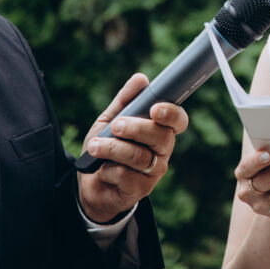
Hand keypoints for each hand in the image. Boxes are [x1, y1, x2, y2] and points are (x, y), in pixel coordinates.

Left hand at [78, 73, 188, 222]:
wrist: (91, 184)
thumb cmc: (105, 148)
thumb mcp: (110, 121)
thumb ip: (125, 101)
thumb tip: (141, 78)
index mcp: (160, 130)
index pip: (178, 121)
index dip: (172, 114)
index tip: (155, 109)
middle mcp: (162, 151)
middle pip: (161, 137)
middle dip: (136, 128)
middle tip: (116, 125)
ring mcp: (154, 172)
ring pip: (140, 157)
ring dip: (113, 148)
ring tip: (95, 146)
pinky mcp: (140, 189)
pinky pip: (126, 176)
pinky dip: (108, 169)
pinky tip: (101, 169)